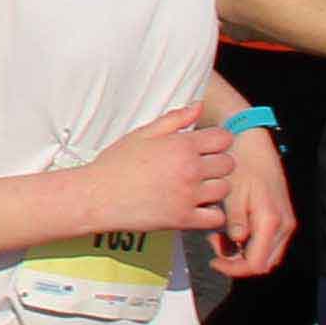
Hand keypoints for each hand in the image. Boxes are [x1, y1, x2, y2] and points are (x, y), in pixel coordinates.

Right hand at [81, 111, 239, 239]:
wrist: (96, 196)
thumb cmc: (116, 163)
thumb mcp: (143, 133)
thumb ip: (175, 119)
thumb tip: (199, 106)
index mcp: (181, 145)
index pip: (223, 139)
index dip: (218, 141)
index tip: (207, 147)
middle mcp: (189, 169)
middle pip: (228, 164)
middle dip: (218, 164)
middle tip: (202, 168)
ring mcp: (188, 195)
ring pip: (224, 189)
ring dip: (215, 188)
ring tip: (198, 188)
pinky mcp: (183, 219)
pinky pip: (216, 217)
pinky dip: (211, 213)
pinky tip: (197, 207)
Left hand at [215, 121, 296, 276]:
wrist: (254, 143)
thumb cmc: (242, 164)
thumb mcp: (233, 192)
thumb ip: (235, 220)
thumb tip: (236, 242)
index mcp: (271, 221)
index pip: (256, 263)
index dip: (234, 268)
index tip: (214, 261)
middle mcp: (284, 225)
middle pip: (263, 262)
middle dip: (237, 262)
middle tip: (215, 246)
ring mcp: (285, 222)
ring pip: (265, 253)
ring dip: (242, 252)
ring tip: (219, 235)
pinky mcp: (280, 217)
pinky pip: (267, 240)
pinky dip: (249, 241)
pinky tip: (230, 228)